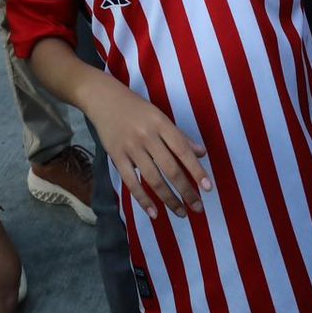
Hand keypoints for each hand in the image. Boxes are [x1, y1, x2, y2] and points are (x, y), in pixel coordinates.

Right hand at [83, 81, 210, 220]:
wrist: (103, 99)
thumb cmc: (136, 108)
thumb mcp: (160, 116)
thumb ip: (180, 136)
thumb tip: (202, 153)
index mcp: (161, 123)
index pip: (183, 150)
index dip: (196, 170)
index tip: (208, 188)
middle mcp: (147, 136)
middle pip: (170, 168)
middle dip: (186, 191)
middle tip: (197, 208)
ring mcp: (130, 147)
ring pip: (152, 178)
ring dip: (168, 198)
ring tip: (180, 212)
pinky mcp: (116, 156)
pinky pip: (131, 182)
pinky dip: (143, 199)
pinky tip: (154, 213)